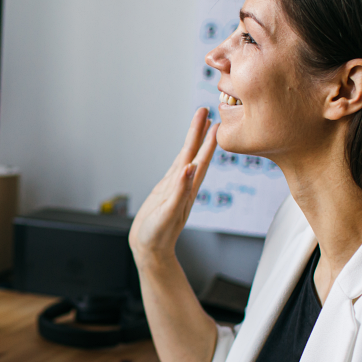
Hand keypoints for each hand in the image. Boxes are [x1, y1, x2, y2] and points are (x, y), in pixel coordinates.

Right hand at [129, 108, 217, 264]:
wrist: (150, 251)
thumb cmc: (157, 236)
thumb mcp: (168, 214)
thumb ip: (179, 191)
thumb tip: (190, 168)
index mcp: (187, 189)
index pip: (199, 159)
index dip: (205, 140)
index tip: (211, 120)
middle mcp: (184, 186)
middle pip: (194, 153)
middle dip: (200, 132)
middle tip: (205, 110)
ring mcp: (175, 188)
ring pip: (186, 158)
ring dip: (193, 141)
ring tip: (199, 123)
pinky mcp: (165, 192)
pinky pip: (176, 169)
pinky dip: (182, 156)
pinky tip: (185, 152)